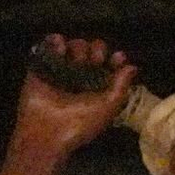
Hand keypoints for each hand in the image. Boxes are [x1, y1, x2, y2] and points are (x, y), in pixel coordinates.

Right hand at [4, 35, 136, 174]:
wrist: (46, 133)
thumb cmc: (81, 123)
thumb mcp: (108, 107)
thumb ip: (122, 86)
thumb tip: (132, 66)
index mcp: (99, 84)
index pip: (110, 63)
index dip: (116, 58)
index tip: (117, 59)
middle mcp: (81, 75)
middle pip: (93, 49)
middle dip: (97, 50)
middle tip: (94, 62)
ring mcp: (61, 70)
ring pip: (74, 45)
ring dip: (78, 46)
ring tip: (76, 60)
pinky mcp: (41, 68)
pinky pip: (48, 46)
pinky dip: (54, 41)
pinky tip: (60, 46)